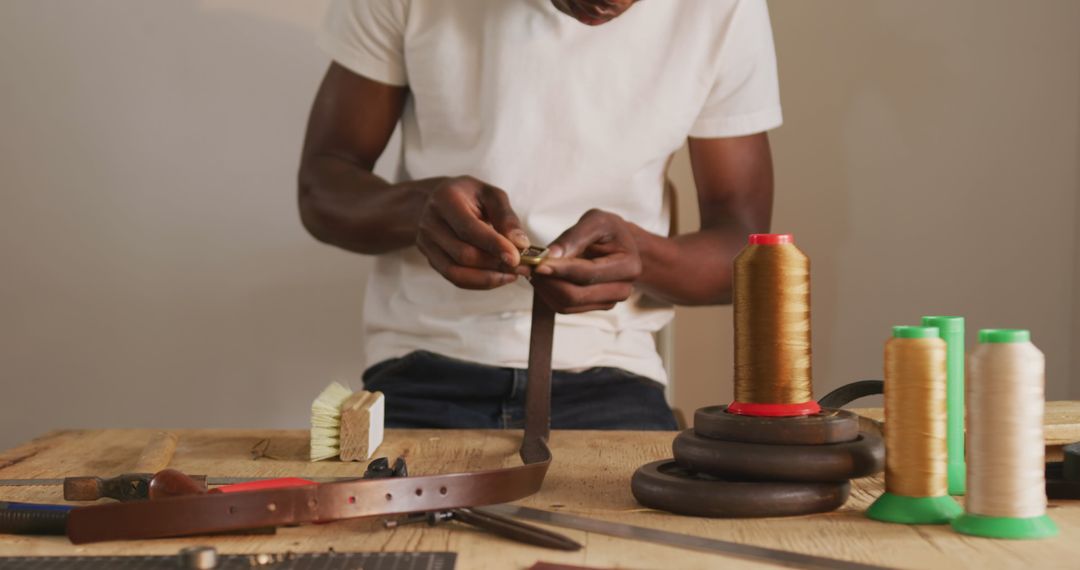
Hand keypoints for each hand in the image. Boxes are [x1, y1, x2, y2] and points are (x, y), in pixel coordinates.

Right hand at [416, 176, 530, 289]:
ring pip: (457, 272)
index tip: (516, 258)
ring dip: (488, 278)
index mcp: (445, 199)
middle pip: (463, 254)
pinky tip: (498, 277)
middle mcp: (430, 222)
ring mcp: (426, 243)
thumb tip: (520, 244)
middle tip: (523, 266)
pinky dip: (479, 282)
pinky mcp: (431, 259)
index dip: (494, 245)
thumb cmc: (468, 196)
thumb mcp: (490, 195)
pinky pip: (454, 279)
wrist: (437, 201)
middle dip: (495, 264)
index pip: (469, 228)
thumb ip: (506, 217)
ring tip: (512, 275)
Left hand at [532, 209, 641, 312]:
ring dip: (545, 289)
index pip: (587, 274)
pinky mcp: (595, 306)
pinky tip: (544, 278)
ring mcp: (609, 302)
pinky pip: (565, 307)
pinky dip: (549, 294)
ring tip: (534, 269)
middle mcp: (622, 289)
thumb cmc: (609, 230)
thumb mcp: (595, 221)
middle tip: (529, 266)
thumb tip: (550, 256)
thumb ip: (573, 237)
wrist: (619, 244)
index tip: (537, 263)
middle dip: (548, 282)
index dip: (560, 270)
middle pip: (576, 295)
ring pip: (567, 304)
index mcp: (628, 266)